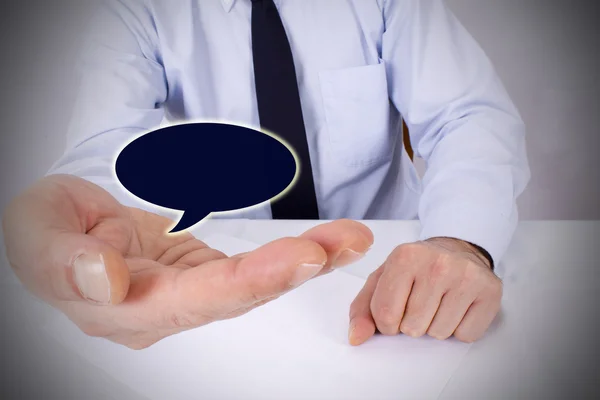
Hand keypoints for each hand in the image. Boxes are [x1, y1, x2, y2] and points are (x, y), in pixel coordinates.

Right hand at [2, 174, 372, 348]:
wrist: (66, 227)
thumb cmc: (47, 228)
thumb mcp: (36, 231)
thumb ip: (63, 261)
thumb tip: (107, 280)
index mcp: (127, 308)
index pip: (199, 300)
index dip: (252, 280)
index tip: (304, 258)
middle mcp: (167, 309)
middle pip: (241, 295)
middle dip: (298, 269)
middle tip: (348, 243)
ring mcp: (189, 291)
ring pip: (256, 281)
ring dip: (309, 260)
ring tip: (353, 238)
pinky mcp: (203, 271)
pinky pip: (255, 264)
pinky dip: (293, 252)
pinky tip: (329, 240)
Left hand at [348, 237, 501, 343]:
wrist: (456, 250)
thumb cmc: (415, 269)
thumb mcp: (382, 280)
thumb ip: (362, 309)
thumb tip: (356, 337)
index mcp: (404, 256)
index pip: (386, 315)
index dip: (387, 323)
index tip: (396, 309)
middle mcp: (437, 263)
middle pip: (413, 327)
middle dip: (412, 323)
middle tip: (420, 302)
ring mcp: (466, 275)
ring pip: (439, 333)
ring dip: (435, 326)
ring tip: (438, 303)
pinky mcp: (490, 290)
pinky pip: (466, 335)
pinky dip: (459, 329)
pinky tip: (457, 307)